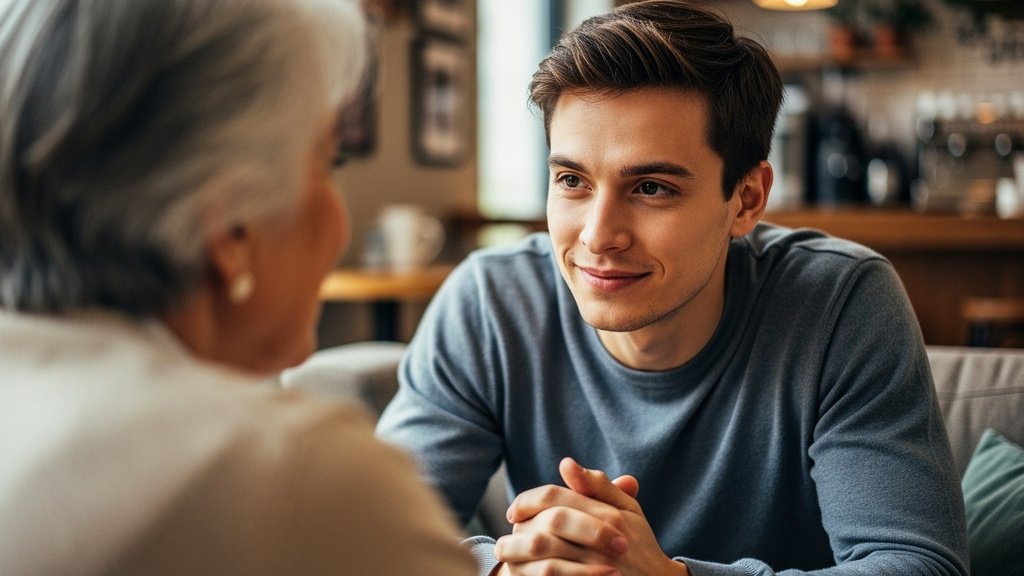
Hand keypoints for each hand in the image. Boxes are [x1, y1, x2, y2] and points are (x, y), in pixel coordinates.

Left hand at [493, 458, 687, 575]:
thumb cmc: (637, 543)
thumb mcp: (626, 508)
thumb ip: (597, 485)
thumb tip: (566, 463)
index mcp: (609, 516)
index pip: (555, 499)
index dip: (527, 502)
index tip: (513, 511)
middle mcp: (602, 542)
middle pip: (547, 530)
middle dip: (520, 533)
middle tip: (503, 540)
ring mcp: (597, 571)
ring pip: (547, 563)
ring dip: (521, 559)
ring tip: (506, 558)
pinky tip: (524, 574)